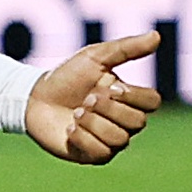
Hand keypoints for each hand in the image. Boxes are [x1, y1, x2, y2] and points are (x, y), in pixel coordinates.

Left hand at [23, 30, 165, 163]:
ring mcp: (111, 140)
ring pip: (120, 139)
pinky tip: (69, 128)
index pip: (152, 102)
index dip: (132, 96)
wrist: (35, 99)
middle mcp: (124, 121)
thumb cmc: (67, 77)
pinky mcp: (94, 156)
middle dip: (108, 109)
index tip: (108, 85)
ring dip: (93, 123)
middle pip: (138, 123)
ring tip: (76, 113)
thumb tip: (157, 35)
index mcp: (129, 98)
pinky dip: (82, 137)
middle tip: (86, 99)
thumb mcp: (95, 57)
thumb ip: (127, 48)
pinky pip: (102, 153)